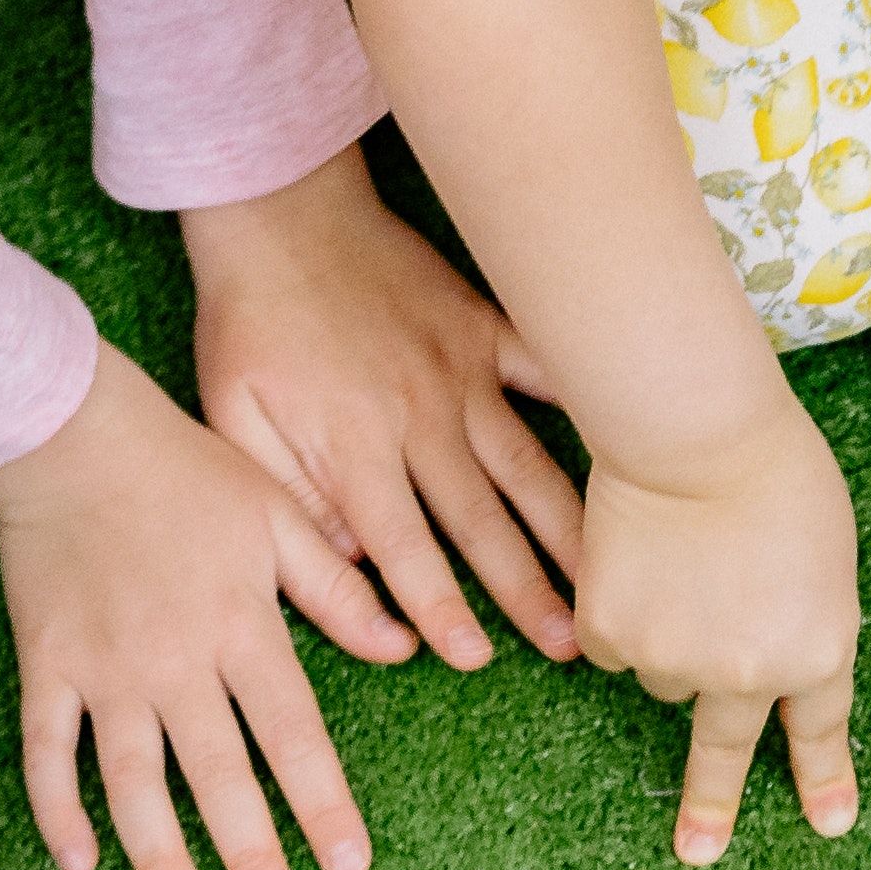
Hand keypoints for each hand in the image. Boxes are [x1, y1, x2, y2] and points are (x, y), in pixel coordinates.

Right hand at [0, 349, 388, 869]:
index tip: (347, 866)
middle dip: (249, 854)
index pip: (293, 733)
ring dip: (159, 858)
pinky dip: (56, 807)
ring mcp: (105, 669)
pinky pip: (47, 749)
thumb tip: (405, 650)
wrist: (71, 431)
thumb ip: (339, 591)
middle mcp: (176, 661)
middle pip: (217, 776)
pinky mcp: (45, 664)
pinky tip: (78, 863)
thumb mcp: (278, 516)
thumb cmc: (185, 469)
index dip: (321, 803)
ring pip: (132, 782)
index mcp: (242, 626)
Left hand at [184, 147, 588, 680]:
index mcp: (352, 446)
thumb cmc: (249, 323)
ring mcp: (461, 371)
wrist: (278, 211)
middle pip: (481, 520)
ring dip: (568, 528)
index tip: (474, 657)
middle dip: (526, 590)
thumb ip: (290, 498)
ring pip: (526, 464)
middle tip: (570, 646)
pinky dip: (589, 404)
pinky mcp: (483, 329)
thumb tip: (352, 564)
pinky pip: (546, 370)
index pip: (402, 547)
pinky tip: (637, 445)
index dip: (439, 607)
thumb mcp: (233, 417)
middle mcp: (420, 416)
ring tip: (607, 577)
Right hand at [575, 409, 859, 865]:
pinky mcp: (612, 636)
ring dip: (668, 634)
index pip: (820, 730)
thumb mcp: (824, 555)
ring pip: (664, 672)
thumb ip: (801, 617)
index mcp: (817, 652)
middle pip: (724, 749)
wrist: (695, 435)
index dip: (824, 779)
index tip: (830, 826)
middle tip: (699, 854)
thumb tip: (763, 655)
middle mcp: (746, 675)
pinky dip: (621, 609)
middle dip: (712, 806)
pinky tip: (638, 557)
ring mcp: (674, 662)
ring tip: (681, 560)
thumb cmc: (776, 472)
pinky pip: (614, 643)